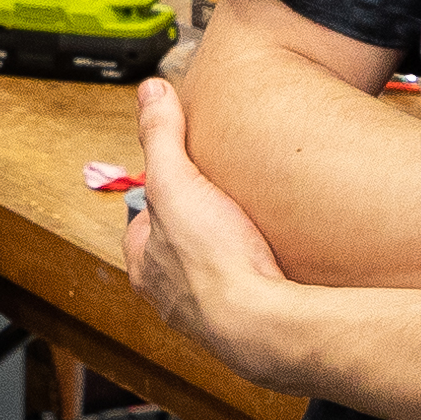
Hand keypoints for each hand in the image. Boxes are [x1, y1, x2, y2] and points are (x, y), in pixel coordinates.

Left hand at [125, 76, 319, 391]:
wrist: (265, 326)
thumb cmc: (215, 263)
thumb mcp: (177, 182)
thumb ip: (162, 137)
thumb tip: (150, 92)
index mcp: (147, 266)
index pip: (141, 226)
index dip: (158, 198)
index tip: (177, 179)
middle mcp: (173, 298)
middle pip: (177, 254)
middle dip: (195, 231)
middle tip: (218, 207)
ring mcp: (211, 317)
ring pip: (213, 280)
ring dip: (229, 259)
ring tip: (252, 234)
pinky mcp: (250, 327)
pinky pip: (251, 296)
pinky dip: (259, 280)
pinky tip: (279, 267)